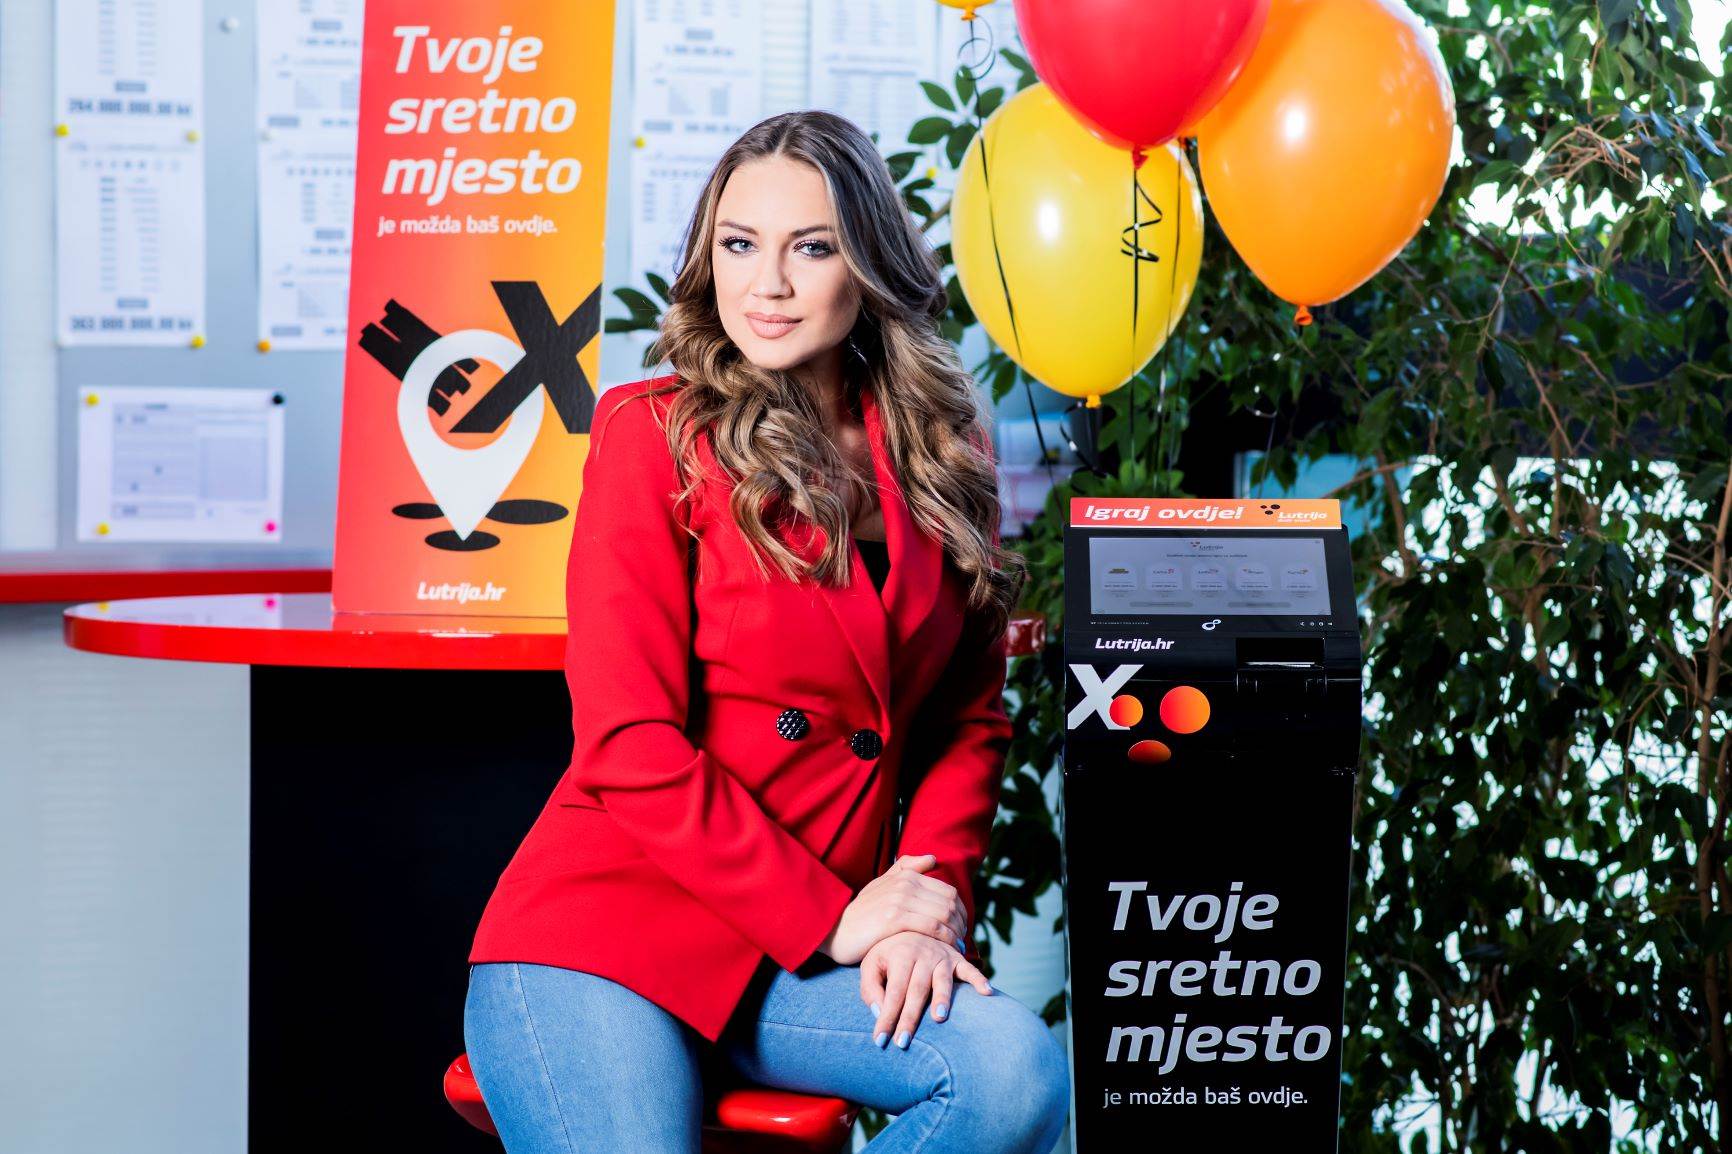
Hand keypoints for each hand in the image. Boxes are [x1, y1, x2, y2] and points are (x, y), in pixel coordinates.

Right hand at [817, 853, 969, 965]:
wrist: (835, 929)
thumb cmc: (862, 912)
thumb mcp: (881, 885)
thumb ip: (906, 869)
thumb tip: (932, 858)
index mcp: (905, 875)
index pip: (947, 890)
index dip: (961, 910)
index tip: (961, 926)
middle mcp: (904, 884)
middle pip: (949, 902)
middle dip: (961, 922)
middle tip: (963, 938)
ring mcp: (899, 900)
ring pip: (943, 914)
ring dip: (956, 932)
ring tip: (957, 946)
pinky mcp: (894, 919)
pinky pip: (931, 927)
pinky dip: (945, 938)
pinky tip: (947, 948)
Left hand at [860, 929, 993, 1049]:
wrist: (911, 925)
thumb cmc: (888, 954)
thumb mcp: (871, 965)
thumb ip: (870, 988)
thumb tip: (879, 1013)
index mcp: (899, 956)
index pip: (893, 992)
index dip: (887, 1017)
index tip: (880, 1040)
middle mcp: (921, 954)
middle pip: (916, 990)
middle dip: (910, 1018)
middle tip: (903, 1042)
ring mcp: (941, 956)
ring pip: (942, 980)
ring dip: (942, 997)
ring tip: (939, 1017)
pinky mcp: (957, 958)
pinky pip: (970, 969)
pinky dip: (979, 980)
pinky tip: (987, 992)